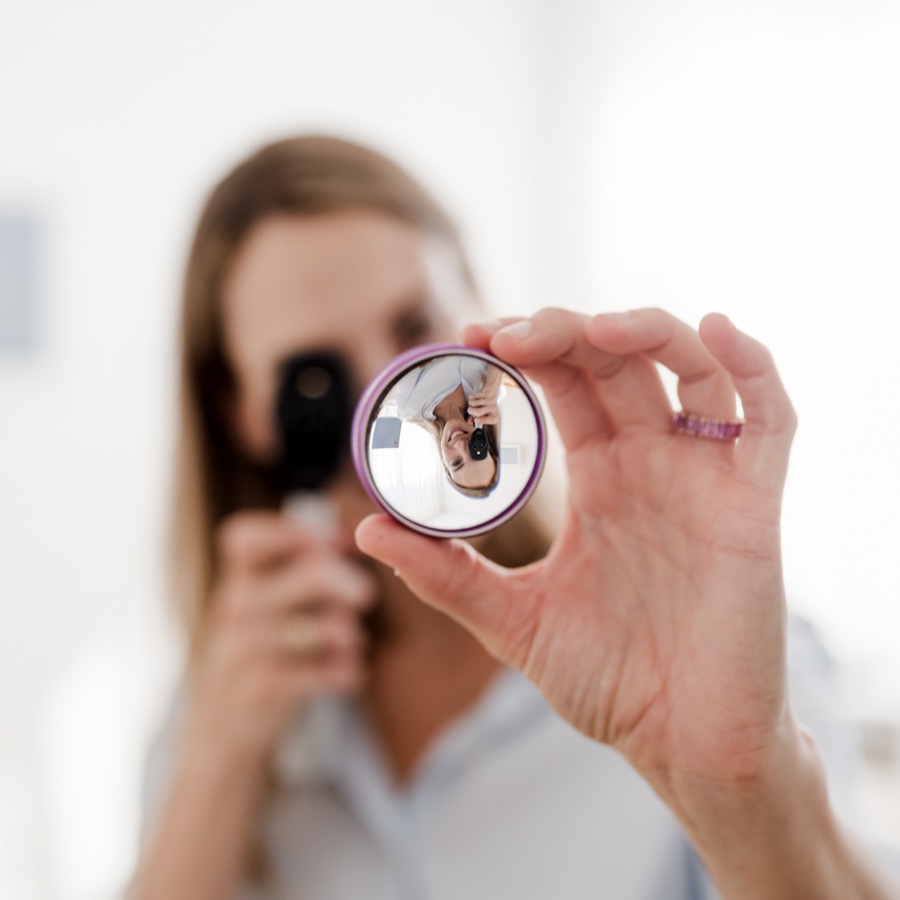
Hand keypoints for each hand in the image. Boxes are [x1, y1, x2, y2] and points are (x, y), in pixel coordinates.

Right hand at [186, 511, 375, 767]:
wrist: (223, 723)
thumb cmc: (262, 645)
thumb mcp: (267, 600)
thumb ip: (304, 564)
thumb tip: (351, 534)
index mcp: (240, 577)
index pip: (247, 538)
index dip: (293, 532)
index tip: (331, 542)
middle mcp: (237, 607)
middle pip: (312, 575)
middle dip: (347, 582)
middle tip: (365, 595)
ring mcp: (246, 649)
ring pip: (323, 627)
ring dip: (347, 634)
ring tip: (350, 640)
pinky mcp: (263, 689)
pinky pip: (323, 671)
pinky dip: (345, 671)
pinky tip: (348, 673)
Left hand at [358, 307, 795, 789]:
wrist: (681, 743)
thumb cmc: (607, 681)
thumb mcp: (515, 619)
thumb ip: (446, 574)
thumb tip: (366, 529)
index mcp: (601, 477)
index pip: (565, 382)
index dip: (524, 348)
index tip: (469, 335)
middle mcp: (653, 461)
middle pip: (617, 359)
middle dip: (564, 331)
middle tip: (503, 337)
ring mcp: (706, 475)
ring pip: (690, 367)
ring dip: (646, 330)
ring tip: (594, 329)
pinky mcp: (755, 503)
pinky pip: (769, 416)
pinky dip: (751, 367)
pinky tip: (717, 330)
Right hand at [467, 390, 498, 425]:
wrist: (492, 387)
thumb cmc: (485, 401)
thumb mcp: (481, 409)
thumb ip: (475, 416)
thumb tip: (469, 422)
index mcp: (492, 413)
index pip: (493, 420)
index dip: (484, 420)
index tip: (475, 419)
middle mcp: (493, 408)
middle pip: (479, 412)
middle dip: (471, 411)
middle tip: (469, 409)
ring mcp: (492, 400)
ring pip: (476, 404)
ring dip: (471, 402)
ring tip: (471, 402)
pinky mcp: (489, 393)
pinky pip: (476, 396)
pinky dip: (472, 396)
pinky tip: (471, 397)